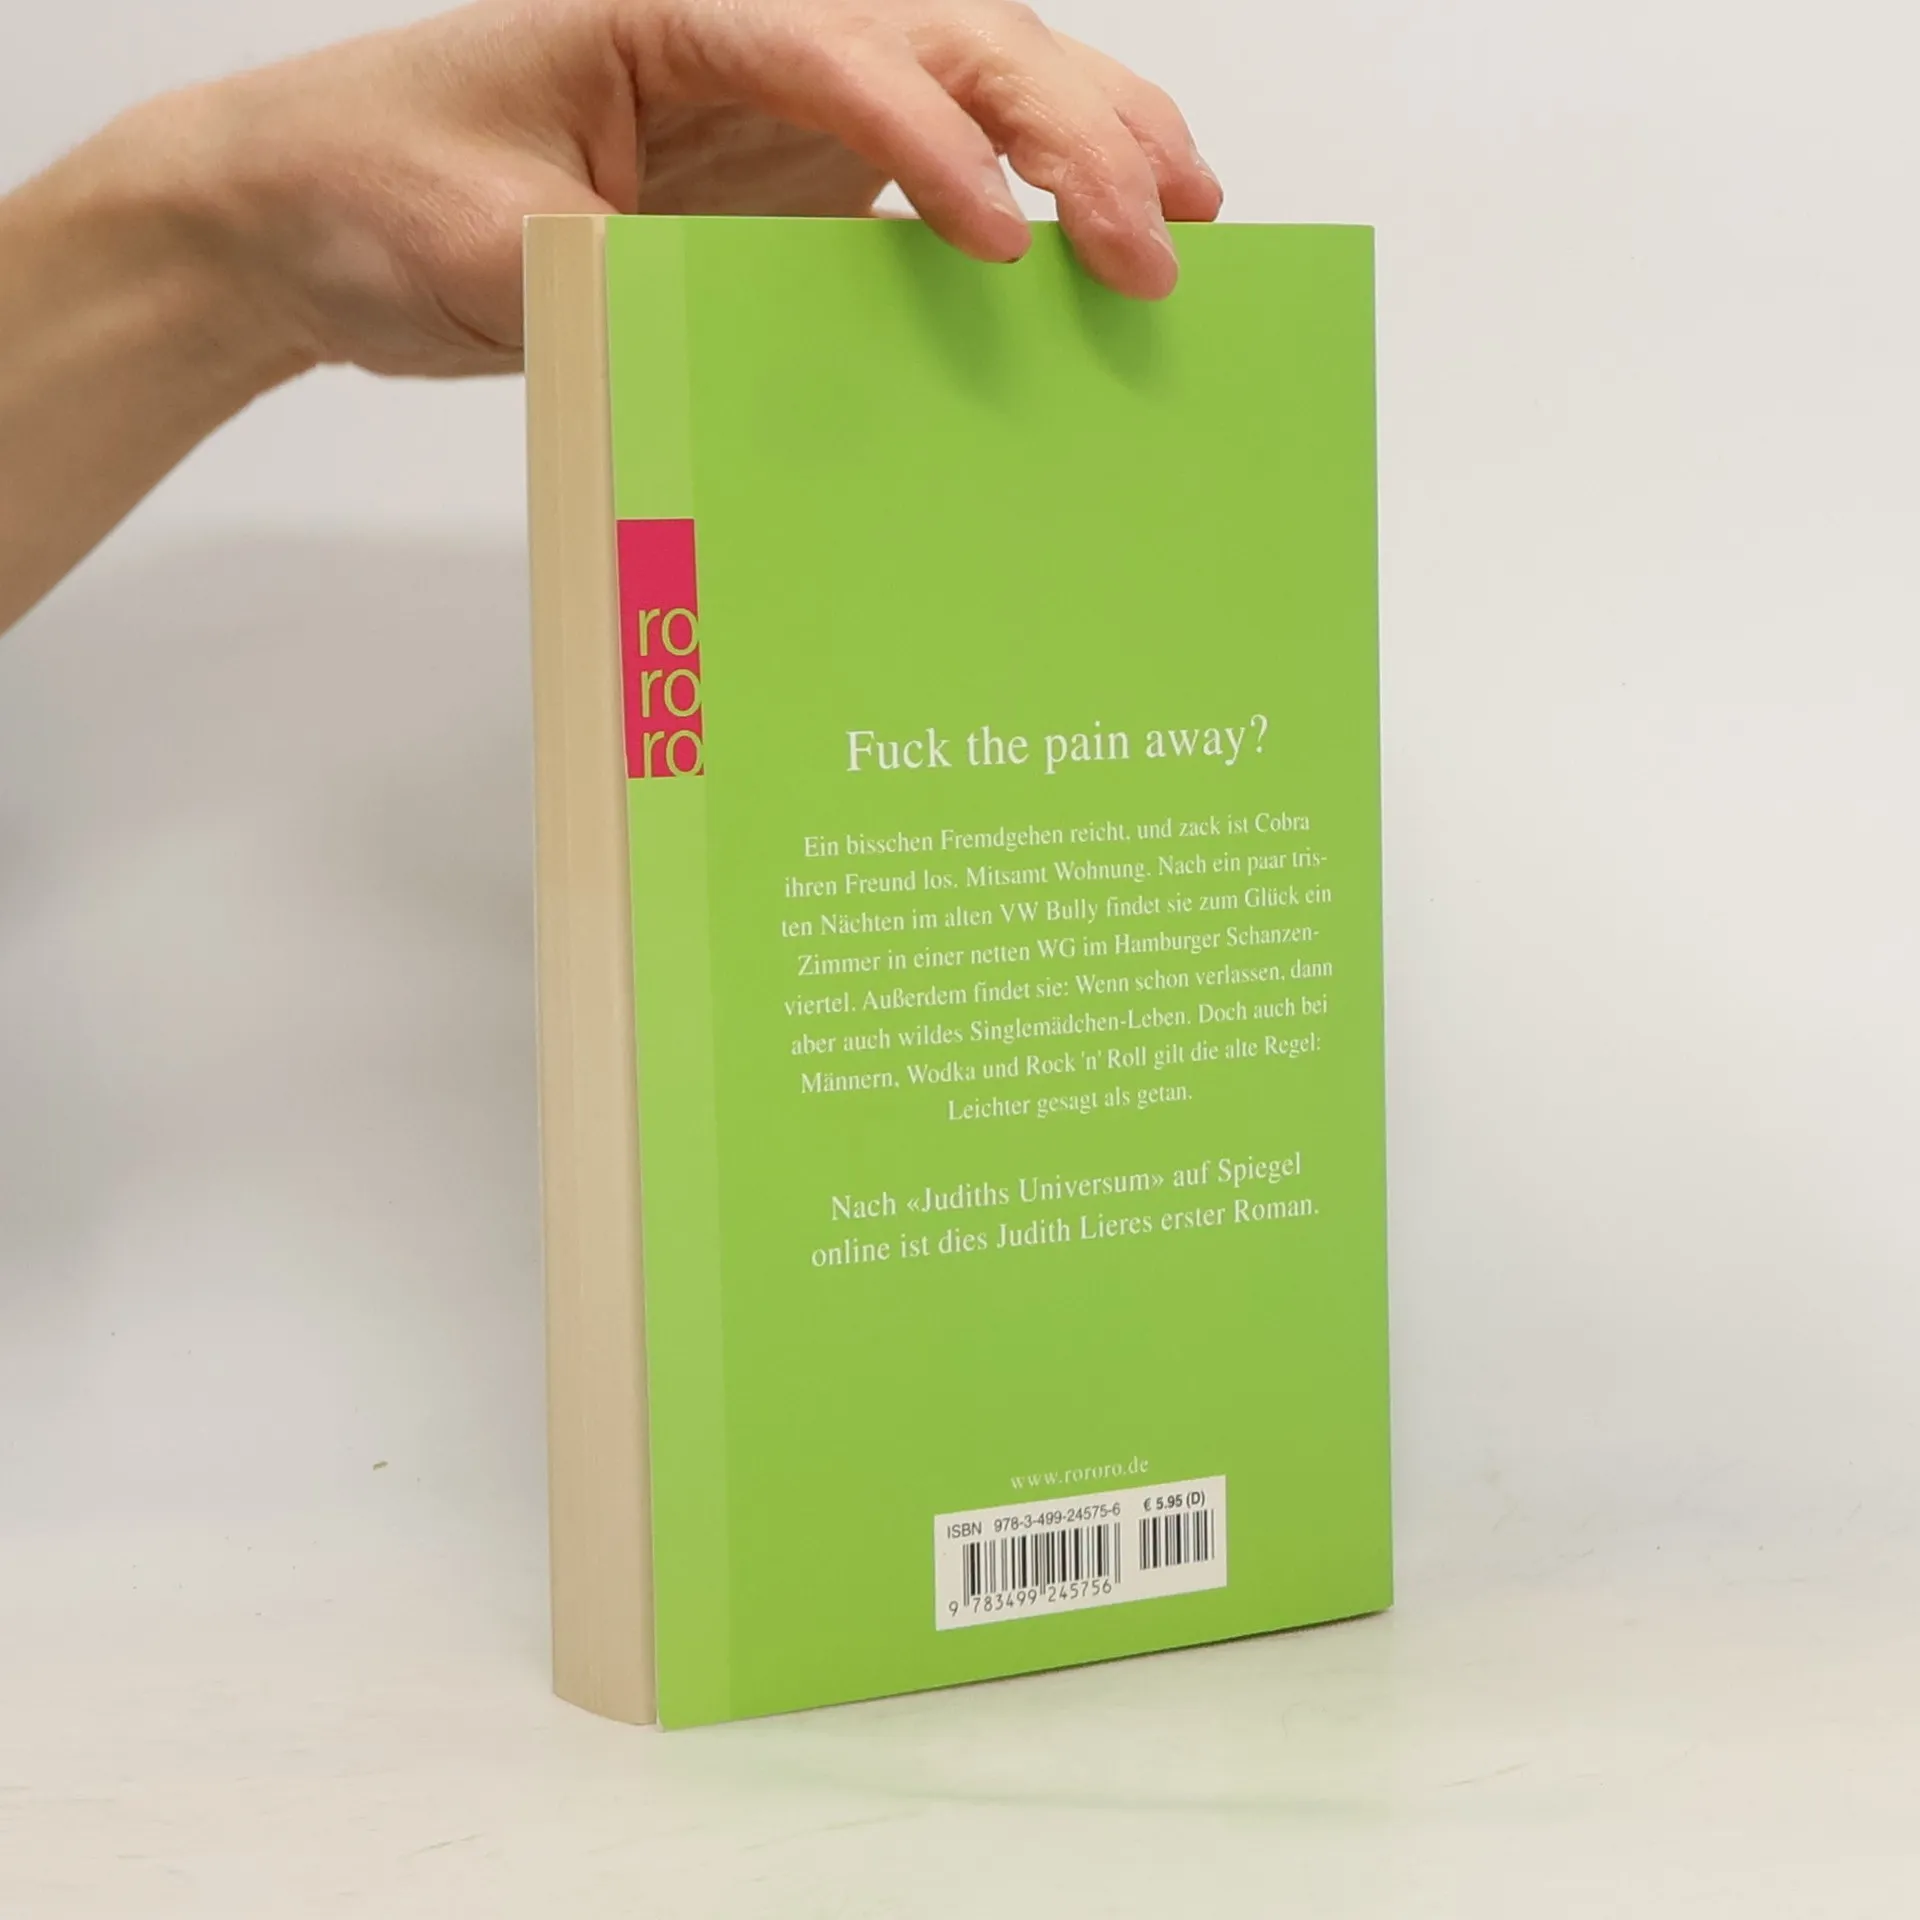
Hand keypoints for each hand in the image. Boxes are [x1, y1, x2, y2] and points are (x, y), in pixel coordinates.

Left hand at [143, 0, 1223, 377]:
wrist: (309, 210)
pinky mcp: (786, 177)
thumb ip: (615, 271)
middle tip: (1160, 231)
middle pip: (949, 36)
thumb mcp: (477, 240)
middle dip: (1068, 125)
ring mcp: (777, 104)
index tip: (1002, 235)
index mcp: (666, 9)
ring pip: (971, 79)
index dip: (930, 136)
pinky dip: (1028, 198)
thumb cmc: (369, 184)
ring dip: (1089, 132)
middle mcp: (746, 35)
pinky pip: (933, 174)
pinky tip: (1090, 244)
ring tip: (1190, 206)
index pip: (837, 52)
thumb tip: (748, 339)